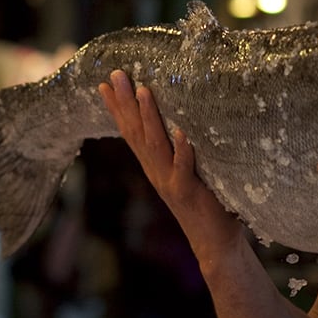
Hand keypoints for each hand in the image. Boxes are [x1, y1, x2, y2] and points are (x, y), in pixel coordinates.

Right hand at [98, 70, 245, 257]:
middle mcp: (156, 171)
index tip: (104, 84)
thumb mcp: (186, 171)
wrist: (213, 243)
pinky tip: (181, 133)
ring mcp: (170, 181)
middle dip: (125, 102)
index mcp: (154, 165)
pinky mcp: (188, 192)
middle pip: (137, 133)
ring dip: (149, 118)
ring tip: (144, 91)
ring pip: (156, 145)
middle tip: (116, 74)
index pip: (131, 132)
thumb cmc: (205, 202)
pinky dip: (182, 151)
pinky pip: (184, 169)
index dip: (117, 108)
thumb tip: (181, 118)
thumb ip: (178, 149)